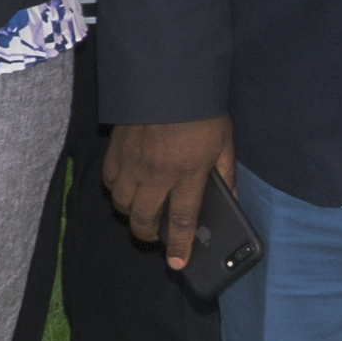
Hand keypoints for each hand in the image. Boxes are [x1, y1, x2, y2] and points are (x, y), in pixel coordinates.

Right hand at [106, 115, 234, 268]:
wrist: (169, 77)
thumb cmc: (202, 110)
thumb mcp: (225, 142)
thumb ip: (226, 173)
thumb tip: (231, 198)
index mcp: (188, 174)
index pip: (182, 220)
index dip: (179, 246)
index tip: (178, 263)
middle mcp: (157, 174)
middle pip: (144, 218)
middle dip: (147, 235)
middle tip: (153, 237)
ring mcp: (133, 162)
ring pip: (122, 203)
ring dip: (131, 213)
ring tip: (140, 210)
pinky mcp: (116, 149)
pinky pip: (109, 180)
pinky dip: (116, 189)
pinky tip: (125, 186)